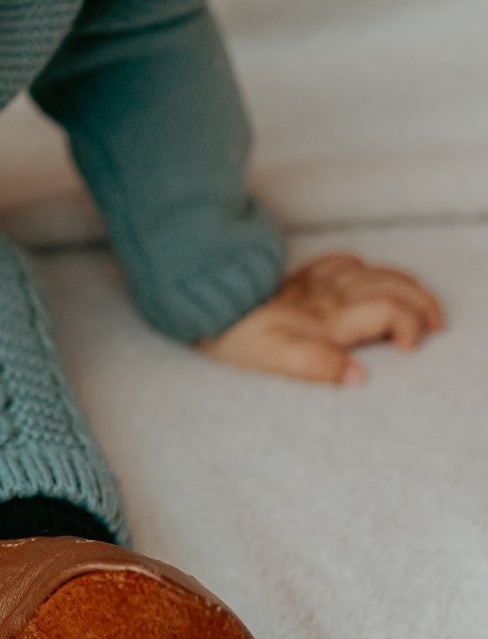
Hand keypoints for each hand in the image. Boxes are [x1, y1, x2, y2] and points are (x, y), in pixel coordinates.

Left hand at [200, 250, 444, 385]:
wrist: (202, 300)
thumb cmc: (236, 335)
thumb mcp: (274, 358)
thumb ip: (319, 365)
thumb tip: (359, 377)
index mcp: (330, 317)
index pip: (388, 311)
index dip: (409, 325)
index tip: (410, 347)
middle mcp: (329, 295)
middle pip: (391, 286)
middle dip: (421, 301)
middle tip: (435, 323)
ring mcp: (315, 282)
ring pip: (373, 271)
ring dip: (402, 283)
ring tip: (417, 301)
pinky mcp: (298, 277)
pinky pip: (339, 261)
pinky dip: (362, 267)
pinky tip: (363, 272)